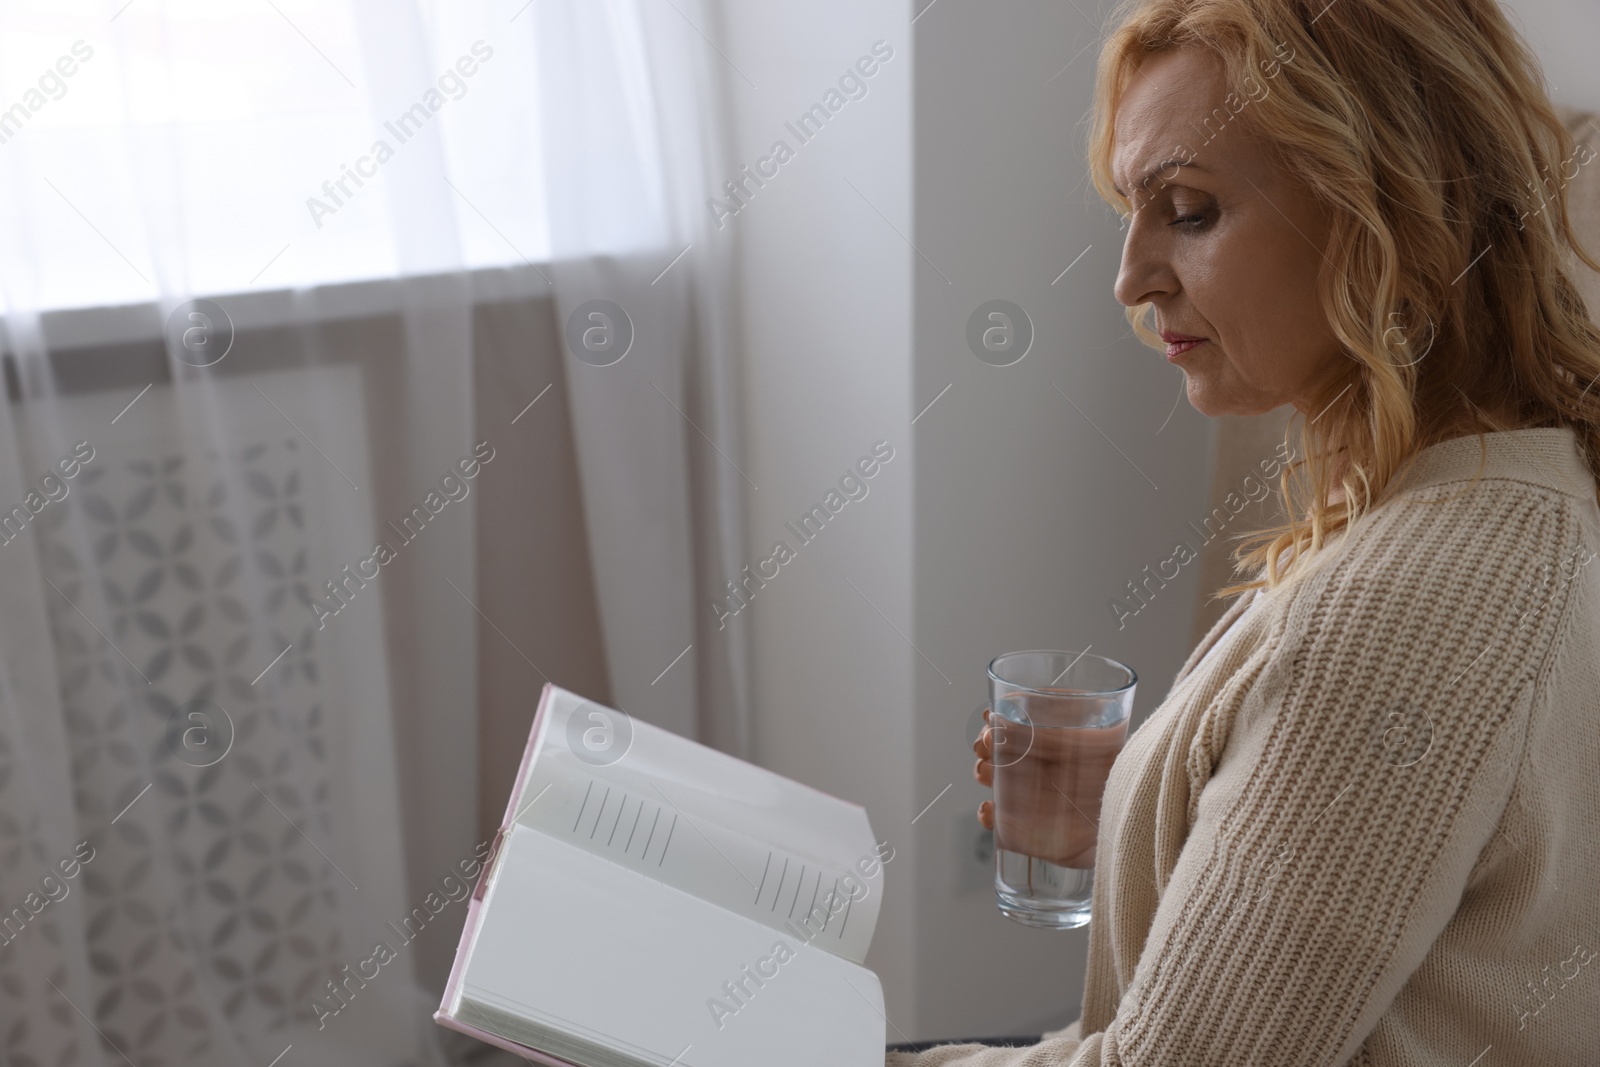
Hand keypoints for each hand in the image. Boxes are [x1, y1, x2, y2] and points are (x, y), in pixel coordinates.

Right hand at [974, 706, 1121, 867]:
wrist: (1136, 835)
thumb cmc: (1127, 786)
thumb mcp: (1104, 746)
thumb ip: (1068, 732)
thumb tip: (1022, 720)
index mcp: (1066, 740)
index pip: (1027, 718)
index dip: (1004, 714)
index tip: (990, 715)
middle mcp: (1049, 766)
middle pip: (1004, 745)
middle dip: (987, 742)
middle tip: (985, 742)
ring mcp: (1037, 797)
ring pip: (997, 778)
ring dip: (983, 771)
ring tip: (985, 772)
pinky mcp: (1033, 828)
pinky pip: (1000, 820)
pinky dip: (988, 815)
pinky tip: (989, 811)